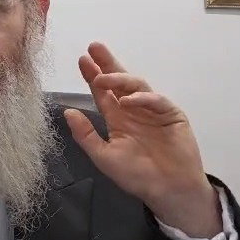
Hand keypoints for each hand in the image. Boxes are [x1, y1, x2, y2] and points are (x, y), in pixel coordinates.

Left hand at [63, 42, 221, 238]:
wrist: (167, 191)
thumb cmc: (136, 176)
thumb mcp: (104, 156)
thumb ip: (86, 135)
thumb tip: (68, 112)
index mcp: (117, 118)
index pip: (103, 93)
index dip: (93, 76)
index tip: (82, 60)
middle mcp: (134, 110)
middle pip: (120, 81)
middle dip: (107, 64)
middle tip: (94, 48)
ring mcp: (153, 110)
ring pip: (137, 86)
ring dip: (120, 79)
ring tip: (103, 77)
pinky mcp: (171, 115)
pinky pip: (156, 101)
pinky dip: (142, 98)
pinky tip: (127, 101)